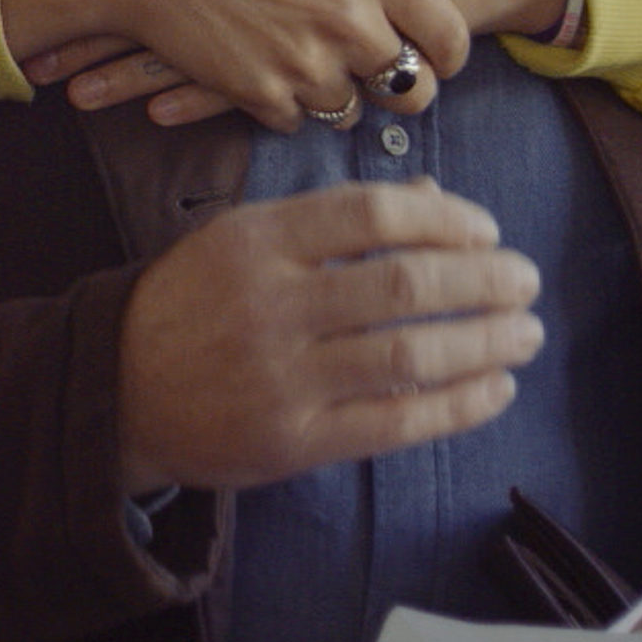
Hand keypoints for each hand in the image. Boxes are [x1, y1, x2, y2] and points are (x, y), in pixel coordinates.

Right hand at [4, 0, 477, 132]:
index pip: (448, 37)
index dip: (448, 53)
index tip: (432, 53)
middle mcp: (350, 22)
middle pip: (410, 88)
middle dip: (399, 85)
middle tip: (379, 73)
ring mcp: (305, 62)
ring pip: (351, 110)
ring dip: (339, 94)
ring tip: (314, 62)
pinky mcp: (261, 92)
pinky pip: (295, 120)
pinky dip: (286, 102)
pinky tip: (268, 67)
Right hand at [116, 180, 540, 494]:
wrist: (116, 391)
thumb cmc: (192, 303)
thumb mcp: (243, 239)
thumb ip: (334, 219)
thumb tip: (437, 200)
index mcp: (257, 240)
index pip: (372, 214)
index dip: (445, 219)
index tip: (486, 230)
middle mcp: (270, 305)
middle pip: (403, 285)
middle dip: (484, 282)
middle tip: (525, 280)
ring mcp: (282, 378)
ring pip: (409, 355)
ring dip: (485, 343)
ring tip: (524, 333)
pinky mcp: (294, 441)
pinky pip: (395, 423)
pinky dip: (458, 406)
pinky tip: (495, 389)